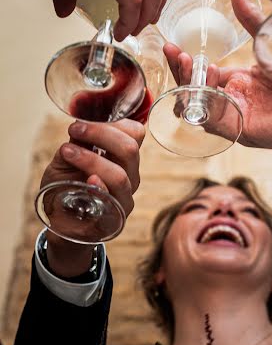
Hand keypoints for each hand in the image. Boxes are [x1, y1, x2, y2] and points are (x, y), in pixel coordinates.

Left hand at [41, 119, 144, 276]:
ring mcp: (124, 198)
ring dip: (92, 159)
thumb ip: (77, 141)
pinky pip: (113, 200)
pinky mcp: (115, 218)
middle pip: (130, 149)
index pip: (136, 133)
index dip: (113, 122)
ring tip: (68, 153)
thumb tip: (79, 123)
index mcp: (124, 158)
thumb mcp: (68, 158)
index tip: (81, 122)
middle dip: (101, 134)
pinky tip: (87, 180)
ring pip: (120, 175)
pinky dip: (100, 187)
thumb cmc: (66, 186)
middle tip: (75, 131)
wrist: (62, 222)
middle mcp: (130, 176)